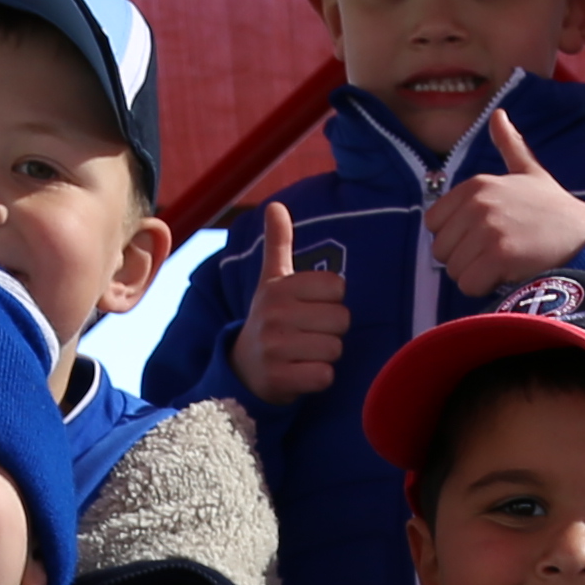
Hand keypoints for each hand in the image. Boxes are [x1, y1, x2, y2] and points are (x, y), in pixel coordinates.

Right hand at [230, 202, 348, 401]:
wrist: (243, 369)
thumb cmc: (269, 320)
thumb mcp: (271, 281)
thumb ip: (278, 244)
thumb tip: (275, 205)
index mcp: (279, 287)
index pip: (338, 287)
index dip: (332, 301)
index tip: (311, 307)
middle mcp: (275, 314)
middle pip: (341, 320)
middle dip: (332, 330)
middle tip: (308, 334)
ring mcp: (275, 348)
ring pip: (335, 349)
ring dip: (326, 355)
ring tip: (304, 353)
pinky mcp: (279, 379)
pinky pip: (324, 376)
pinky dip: (320, 378)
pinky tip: (302, 373)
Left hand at [424, 106, 584, 291]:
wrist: (583, 236)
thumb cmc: (553, 209)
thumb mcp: (529, 171)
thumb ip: (509, 145)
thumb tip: (498, 114)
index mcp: (476, 185)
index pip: (434, 224)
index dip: (456, 237)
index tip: (485, 235)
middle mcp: (478, 203)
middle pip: (441, 251)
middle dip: (465, 258)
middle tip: (498, 251)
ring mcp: (488, 228)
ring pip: (454, 271)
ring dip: (477, 275)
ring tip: (506, 261)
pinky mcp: (499, 255)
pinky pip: (468, 285)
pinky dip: (484, 289)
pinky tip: (508, 275)